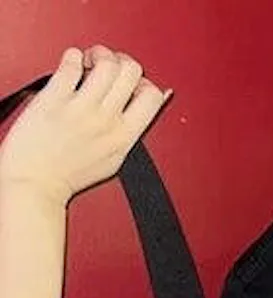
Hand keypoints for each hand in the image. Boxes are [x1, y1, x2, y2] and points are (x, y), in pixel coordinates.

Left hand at [0, 46, 170, 208]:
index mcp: (123, 138)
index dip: (143, 82)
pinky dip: (73, 56)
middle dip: (121, 62)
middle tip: (108, 69)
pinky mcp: (56, 97)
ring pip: (107, 62)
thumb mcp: (113, 159)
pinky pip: (72, 61)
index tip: (130, 84)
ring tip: (88, 64)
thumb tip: (153, 100)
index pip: (152, 96)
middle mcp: (105, 121)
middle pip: (132, 70)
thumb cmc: (68, 175)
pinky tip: (70, 66)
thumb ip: (132, 129)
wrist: (36, 183)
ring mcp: (81, 108)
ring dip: (98, 55)